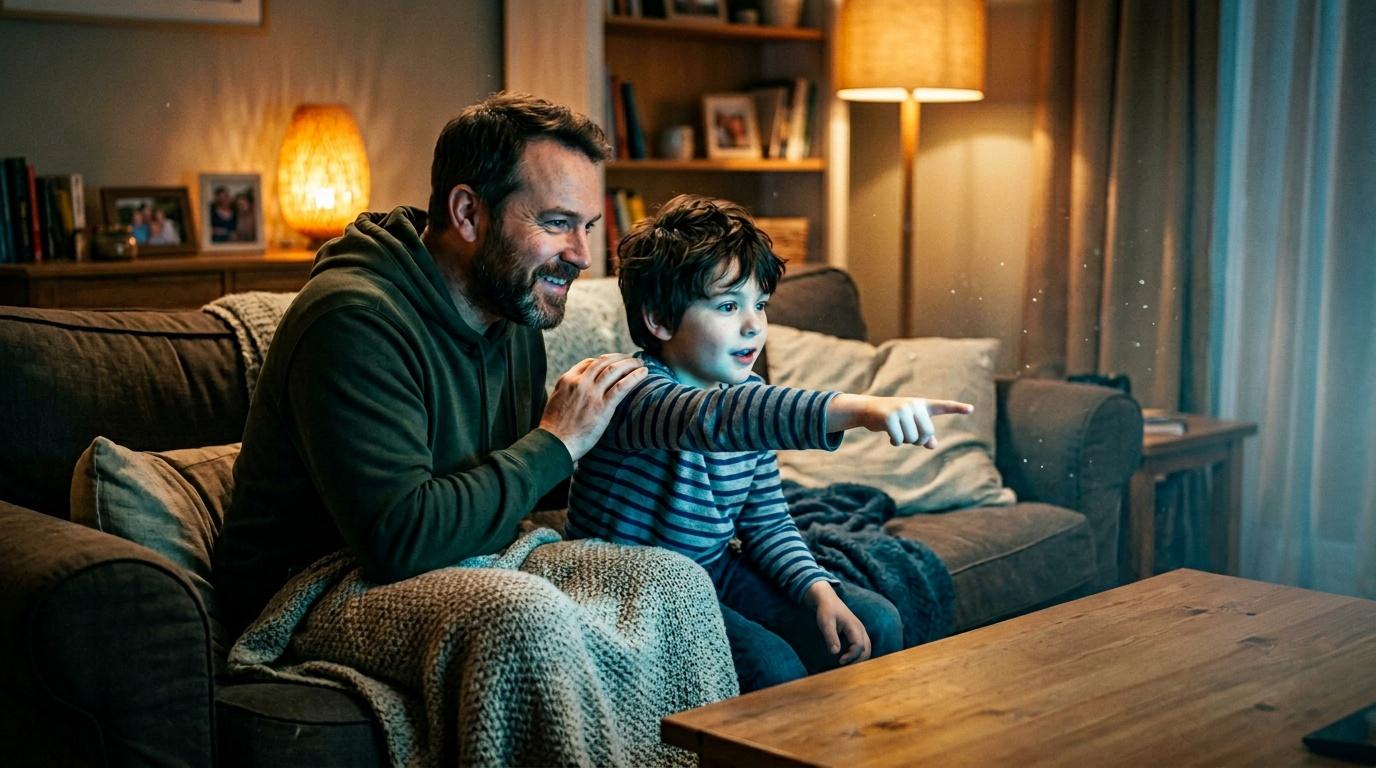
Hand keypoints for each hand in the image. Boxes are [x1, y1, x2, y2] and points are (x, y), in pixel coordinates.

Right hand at [540, 353, 646, 460]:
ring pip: (614, 370)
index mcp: (567, 380)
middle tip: (631, 359)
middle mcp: (579, 383)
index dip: (605, 360)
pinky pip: (622, 386)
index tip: (615, 362)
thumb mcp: (556, 401)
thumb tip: (576, 389)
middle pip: (603, 362)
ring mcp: (591, 394)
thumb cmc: (554, 429)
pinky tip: (644, 373)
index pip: (589, 362)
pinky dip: (635, 377)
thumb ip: (567, 391)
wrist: (554, 444)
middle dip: (620, 358)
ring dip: (630, 364)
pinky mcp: (603, 407)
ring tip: (640, 363)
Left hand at [804, 581, 870, 664]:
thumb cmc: (826, 610)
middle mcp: (861, 629)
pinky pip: (863, 647)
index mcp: (854, 626)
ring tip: (846, 664)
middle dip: (858, 661)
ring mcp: (860, 631)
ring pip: (867, 649)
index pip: (859, 646)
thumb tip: (835, 653)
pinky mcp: (857, 633)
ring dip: (859, 659)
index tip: (839, 661)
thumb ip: (830, 637)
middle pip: (867, 650)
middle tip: (844, 667)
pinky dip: (858, 655)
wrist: (827, 600)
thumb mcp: (825, 622)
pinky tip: (846, 658)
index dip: (851, 656)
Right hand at [827, 394, 972, 448]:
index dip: (957, 408)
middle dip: (917, 440)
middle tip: (908, 437)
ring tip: (897, 432)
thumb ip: (923, 435)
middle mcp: (914, 405)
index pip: (943, 406)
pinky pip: (899, 439)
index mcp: (922, 405)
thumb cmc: (892, 418)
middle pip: (926, 433)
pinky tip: (889, 436)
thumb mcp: (909, 425)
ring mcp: (902, 409)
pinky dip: (895, 442)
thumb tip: (932, 445)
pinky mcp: (889, 416)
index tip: (971, 409)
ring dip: (904, 441)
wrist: (868, 409)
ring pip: (912, 438)